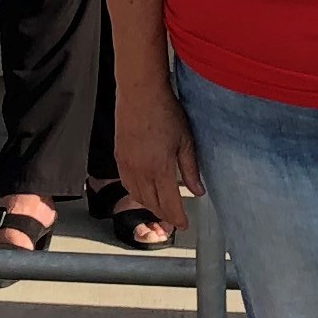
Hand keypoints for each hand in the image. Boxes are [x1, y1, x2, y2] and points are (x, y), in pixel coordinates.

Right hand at [114, 77, 200, 245]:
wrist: (140, 93)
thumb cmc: (164, 111)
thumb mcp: (186, 141)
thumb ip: (190, 169)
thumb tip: (198, 190)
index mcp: (159, 168)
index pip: (169, 204)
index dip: (177, 218)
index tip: (184, 224)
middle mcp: (140, 171)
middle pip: (152, 203)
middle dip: (165, 214)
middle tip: (175, 218)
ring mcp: (127, 165)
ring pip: (138, 196)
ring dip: (150, 206)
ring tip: (162, 208)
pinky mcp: (119, 157)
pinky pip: (127, 184)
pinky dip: (136, 193)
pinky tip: (145, 191)